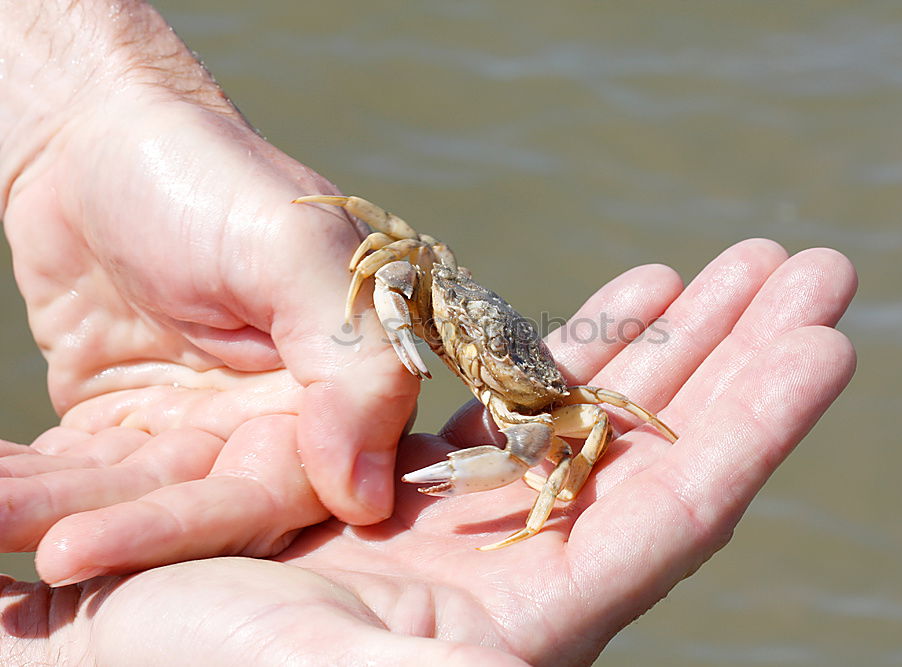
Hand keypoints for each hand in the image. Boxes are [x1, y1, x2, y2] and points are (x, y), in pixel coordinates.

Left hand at [0, 2, 417, 584]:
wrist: (105, 143)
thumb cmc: (215, 180)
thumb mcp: (294, 251)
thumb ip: (355, 362)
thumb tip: (367, 496)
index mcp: (334, 392)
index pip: (284, 489)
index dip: (199, 524)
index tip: (92, 544)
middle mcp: (272, 423)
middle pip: (197, 510)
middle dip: (109, 531)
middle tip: (34, 549)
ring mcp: (194, 430)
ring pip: (126, 499)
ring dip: (48, 511)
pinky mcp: (123, 429)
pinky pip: (76, 476)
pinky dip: (25, 488)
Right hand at [0, 242, 855, 664]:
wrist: (99, 647)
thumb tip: (546, 659)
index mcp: (519, 631)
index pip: (678, 510)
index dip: (758, 423)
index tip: (829, 340)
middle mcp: (513, 581)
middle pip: (658, 450)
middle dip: (741, 358)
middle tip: (815, 271)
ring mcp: (468, 529)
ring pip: (596, 414)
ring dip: (673, 338)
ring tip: (741, 267)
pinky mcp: (413, 491)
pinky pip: (518, 403)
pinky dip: (575, 341)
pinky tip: (629, 298)